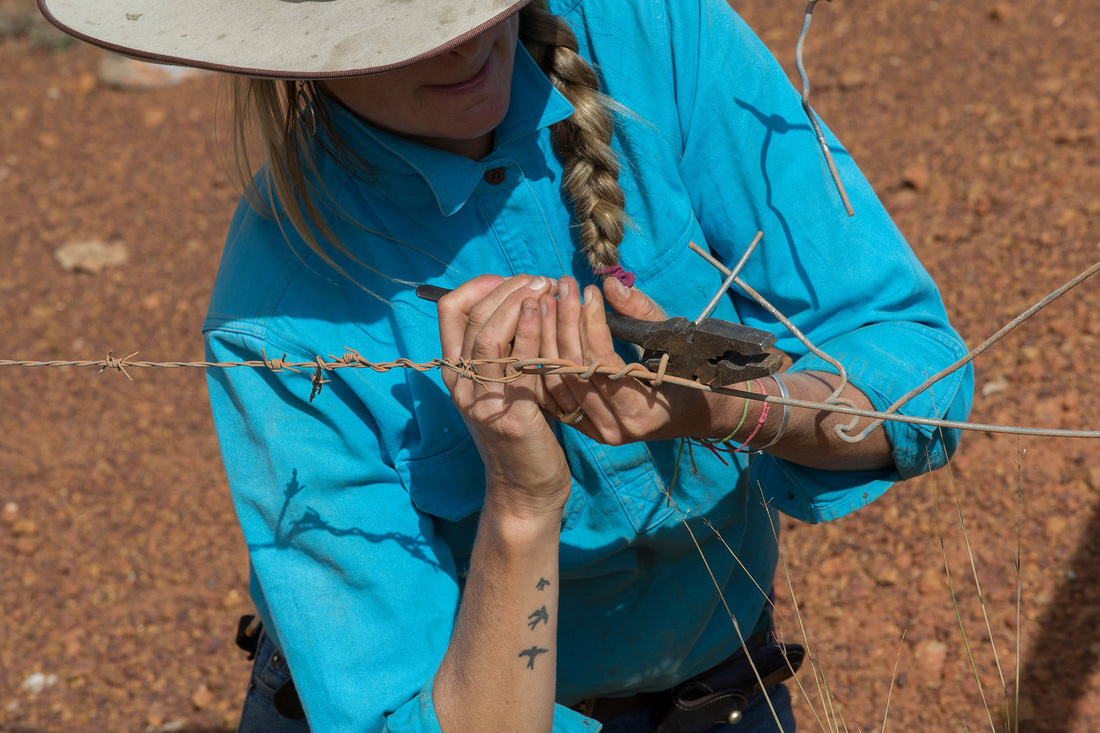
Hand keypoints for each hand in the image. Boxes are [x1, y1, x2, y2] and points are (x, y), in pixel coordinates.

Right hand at [438, 275, 571, 513]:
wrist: (525, 492)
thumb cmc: (523, 434)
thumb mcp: (504, 386)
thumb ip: (504, 351)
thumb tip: (522, 303)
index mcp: (455, 372)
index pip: (451, 309)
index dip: (481, 285)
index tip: (514, 280)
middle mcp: (461, 383)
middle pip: (472, 314)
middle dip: (509, 287)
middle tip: (540, 279)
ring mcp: (482, 400)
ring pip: (490, 334)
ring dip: (521, 302)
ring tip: (548, 287)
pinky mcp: (510, 416)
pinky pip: (518, 363)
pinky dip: (532, 332)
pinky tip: (548, 314)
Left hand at [537, 277, 743, 444]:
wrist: (692, 414)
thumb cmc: (688, 374)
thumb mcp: (672, 341)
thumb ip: (641, 313)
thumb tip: (611, 286)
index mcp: (640, 410)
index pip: (602, 362)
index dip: (591, 323)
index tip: (588, 291)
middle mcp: (614, 427)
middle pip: (574, 371)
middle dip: (563, 324)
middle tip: (562, 288)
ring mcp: (595, 431)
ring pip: (557, 383)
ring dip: (547, 340)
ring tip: (545, 303)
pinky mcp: (583, 428)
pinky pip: (552, 395)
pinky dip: (543, 364)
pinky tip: (537, 332)